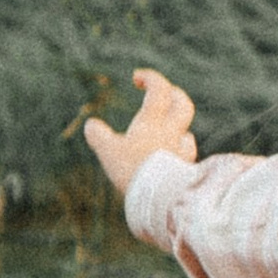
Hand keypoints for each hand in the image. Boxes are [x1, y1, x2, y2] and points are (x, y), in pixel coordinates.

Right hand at [83, 67, 197, 199]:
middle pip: (183, 104)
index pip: (160, 88)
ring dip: (178, 129)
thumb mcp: (109, 151)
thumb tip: (91, 125)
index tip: (137, 78)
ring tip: (166, 133)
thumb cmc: (133, 170)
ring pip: (186, 134)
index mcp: (154, 122)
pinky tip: (170, 161)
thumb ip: (99, 136)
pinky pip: (185, 158)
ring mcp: (182, 153)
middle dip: (174, 95)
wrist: (160, 200)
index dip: (150, 78)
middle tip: (162, 95)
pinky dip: (177, 155)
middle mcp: (172, 134)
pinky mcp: (186, 173)